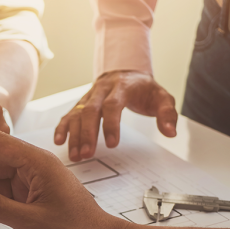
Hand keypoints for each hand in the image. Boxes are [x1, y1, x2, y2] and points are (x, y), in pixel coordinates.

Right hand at [54, 70, 177, 161]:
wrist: (125, 72)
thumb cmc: (143, 89)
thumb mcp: (161, 97)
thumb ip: (167, 114)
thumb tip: (170, 132)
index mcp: (122, 87)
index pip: (112, 105)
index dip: (110, 124)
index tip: (111, 144)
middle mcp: (101, 90)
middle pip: (90, 111)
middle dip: (87, 134)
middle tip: (86, 154)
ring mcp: (89, 97)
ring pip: (77, 114)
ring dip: (74, 136)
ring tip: (75, 156)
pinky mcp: (81, 104)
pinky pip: (68, 114)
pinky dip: (62, 127)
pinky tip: (59, 141)